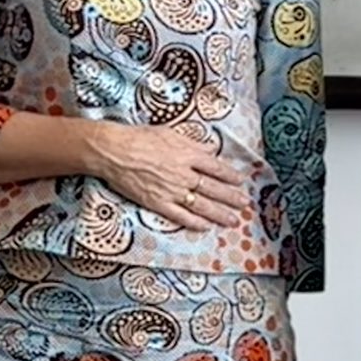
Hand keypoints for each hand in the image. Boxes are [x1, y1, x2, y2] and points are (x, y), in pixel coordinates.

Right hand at [90, 123, 245, 233]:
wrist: (115, 152)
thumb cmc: (140, 138)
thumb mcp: (171, 133)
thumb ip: (193, 143)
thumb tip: (210, 148)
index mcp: (188, 155)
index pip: (216, 167)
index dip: (230, 175)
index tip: (241, 181)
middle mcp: (184, 174)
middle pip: (213, 188)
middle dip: (231, 197)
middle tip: (245, 204)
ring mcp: (172, 190)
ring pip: (201, 205)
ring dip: (219, 214)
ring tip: (233, 220)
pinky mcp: (157, 203)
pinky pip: (180, 215)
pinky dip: (194, 222)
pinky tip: (206, 227)